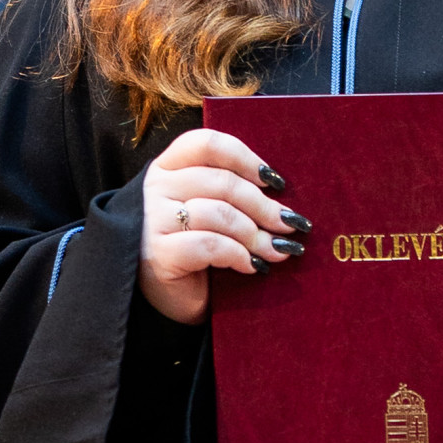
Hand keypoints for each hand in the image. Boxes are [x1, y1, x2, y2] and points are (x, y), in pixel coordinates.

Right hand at [139, 127, 309, 324]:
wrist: (165, 298)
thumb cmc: (195, 250)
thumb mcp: (209, 210)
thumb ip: (231, 194)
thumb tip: (282, 201)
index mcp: (168, 167)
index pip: (207, 144)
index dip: (246, 158)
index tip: (275, 182)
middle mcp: (156, 188)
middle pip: (222, 181)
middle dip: (264, 206)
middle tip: (289, 224)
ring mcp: (154, 220)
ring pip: (219, 213)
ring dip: (256, 235)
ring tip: (277, 250)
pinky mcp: (160, 254)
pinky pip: (211, 245)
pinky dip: (239, 255)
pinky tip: (253, 266)